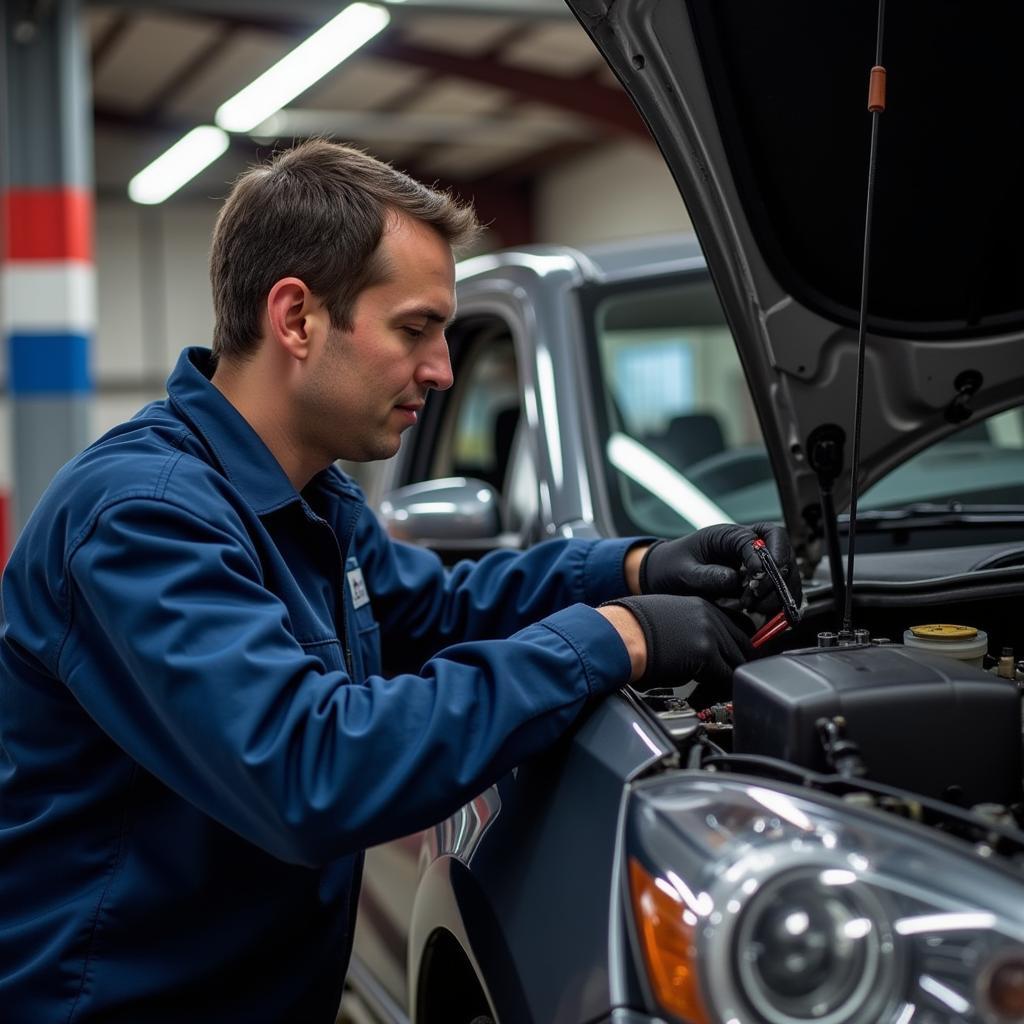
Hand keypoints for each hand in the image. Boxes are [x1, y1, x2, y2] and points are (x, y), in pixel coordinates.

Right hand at [601, 595, 752, 689]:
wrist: (618, 636)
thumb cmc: (628, 630)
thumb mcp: (665, 619)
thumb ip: (688, 629)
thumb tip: (694, 649)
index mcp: (700, 606)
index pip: (736, 627)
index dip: (733, 649)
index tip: (728, 663)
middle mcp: (709, 616)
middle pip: (742, 645)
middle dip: (734, 666)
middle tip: (721, 683)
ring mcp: (710, 634)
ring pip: (737, 663)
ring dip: (725, 681)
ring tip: (708, 694)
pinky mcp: (706, 654)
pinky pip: (725, 679)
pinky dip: (717, 692)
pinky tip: (700, 697)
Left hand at [639, 522, 801, 613]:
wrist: (665, 575)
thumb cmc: (672, 566)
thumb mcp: (682, 570)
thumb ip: (706, 575)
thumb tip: (732, 580)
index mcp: (728, 535)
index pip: (760, 537)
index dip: (763, 558)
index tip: (754, 580)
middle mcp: (747, 546)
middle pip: (783, 552)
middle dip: (777, 577)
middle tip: (757, 598)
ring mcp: (756, 564)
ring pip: (787, 573)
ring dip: (780, 593)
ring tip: (756, 609)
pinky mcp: (758, 582)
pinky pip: (780, 590)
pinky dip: (779, 603)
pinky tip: (765, 614)